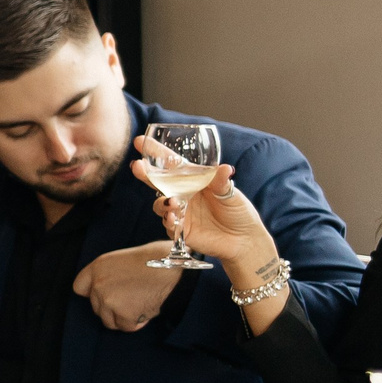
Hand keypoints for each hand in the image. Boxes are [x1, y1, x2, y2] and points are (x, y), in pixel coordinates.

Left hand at [70, 246, 185, 331]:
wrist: (171, 266)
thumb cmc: (153, 260)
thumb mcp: (121, 260)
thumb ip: (107, 276)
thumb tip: (103, 294)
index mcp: (97, 267)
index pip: (79, 288)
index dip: (93, 294)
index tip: (106, 295)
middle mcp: (98, 284)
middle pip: (96, 308)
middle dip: (112, 307)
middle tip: (132, 299)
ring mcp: (108, 300)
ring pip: (109, 321)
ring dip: (123, 317)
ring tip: (140, 304)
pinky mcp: (123, 314)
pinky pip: (126, 326)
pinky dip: (137, 322)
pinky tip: (146, 309)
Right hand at [129, 139, 277, 268]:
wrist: (244, 241)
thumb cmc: (239, 212)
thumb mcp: (232, 194)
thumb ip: (222, 182)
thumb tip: (224, 168)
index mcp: (194, 180)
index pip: (171, 163)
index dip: (155, 152)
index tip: (139, 141)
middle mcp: (183, 194)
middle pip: (158, 182)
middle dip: (145, 173)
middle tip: (137, 166)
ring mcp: (180, 212)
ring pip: (159, 204)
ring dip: (162, 202)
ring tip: (172, 202)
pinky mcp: (181, 229)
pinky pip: (168, 224)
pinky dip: (168, 220)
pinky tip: (174, 218)